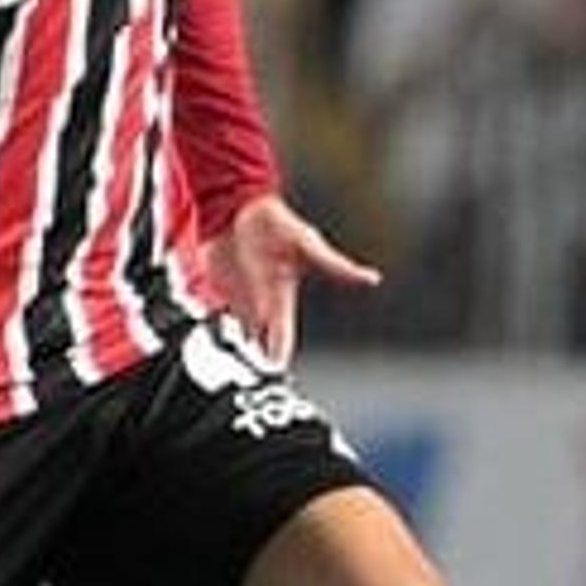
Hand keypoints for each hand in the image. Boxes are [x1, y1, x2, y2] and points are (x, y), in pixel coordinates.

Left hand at [204, 195, 379, 366]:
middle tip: (258, 379)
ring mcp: (241, 296)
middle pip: (262, 340)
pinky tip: (212, 345)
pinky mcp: (221, 288)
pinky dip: (216, 332)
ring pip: (241, 334)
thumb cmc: (275, 222)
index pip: (282, 333)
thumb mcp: (307, 244)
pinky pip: (218, 318)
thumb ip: (335, 266)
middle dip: (261, 360)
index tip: (277, 373)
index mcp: (282, 295)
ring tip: (236, 372)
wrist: (239, 206)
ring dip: (239, 351)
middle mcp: (262, 301)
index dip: (279, 353)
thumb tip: (373, 279)